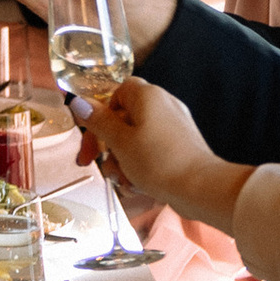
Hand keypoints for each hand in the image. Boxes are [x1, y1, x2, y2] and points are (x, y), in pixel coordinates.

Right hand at [85, 75, 245, 225]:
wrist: (201, 189)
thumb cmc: (159, 162)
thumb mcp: (120, 142)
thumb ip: (98, 121)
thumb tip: (78, 101)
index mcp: (148, 96)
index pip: (116, 92)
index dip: (100, 113)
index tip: (90, 136)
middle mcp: (164, 105)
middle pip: (124, 117)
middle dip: (107, 143)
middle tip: (94, 162)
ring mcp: (175, 126)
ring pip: (137, 137)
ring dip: (122, 159)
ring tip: (121, 179)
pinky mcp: (182, 146)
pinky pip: (153, 150)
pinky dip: (141, 165)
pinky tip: (137, 184)